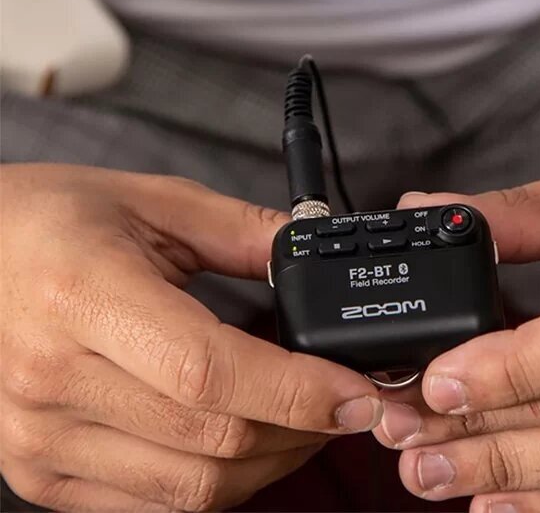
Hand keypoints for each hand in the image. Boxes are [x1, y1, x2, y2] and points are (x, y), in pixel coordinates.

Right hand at [1, 164, 381, 511]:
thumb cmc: (55, 219)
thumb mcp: (155, 202)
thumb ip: (243, 231)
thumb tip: (308, 256)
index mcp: (84, 296)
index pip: (209, 372)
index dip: (297, 393)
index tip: (356, 395)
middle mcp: (53, 380)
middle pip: (211, 439)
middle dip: (301, 430)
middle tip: (345, 403)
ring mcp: (40, 439)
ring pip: (190, 488)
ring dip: (268, 463)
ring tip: (304, 422)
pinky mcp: (40, 472)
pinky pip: (153, 505)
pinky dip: (216, 484)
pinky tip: (243, 443)